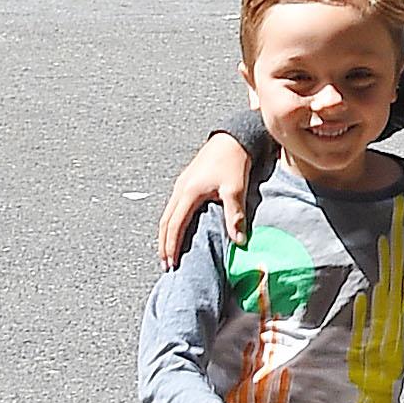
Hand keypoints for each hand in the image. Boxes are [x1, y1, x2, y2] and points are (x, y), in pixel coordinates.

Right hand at [160, 134, 254, 269]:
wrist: (232, 138)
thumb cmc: (233, 162)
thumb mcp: (235, 189)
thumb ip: (235, 216)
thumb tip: (239, 241)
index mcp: (189, 192)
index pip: (174, 225)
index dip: (171, 245)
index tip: (171, 263)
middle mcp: (180, 189)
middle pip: (165, 222)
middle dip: (164, 244)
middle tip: (166, 264)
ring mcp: (181, 185)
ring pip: (167, 214)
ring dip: (166, 234)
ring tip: (168, 252)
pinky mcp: (186, 182)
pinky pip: (174, 207)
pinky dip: (172, 223)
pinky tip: (177, 231)